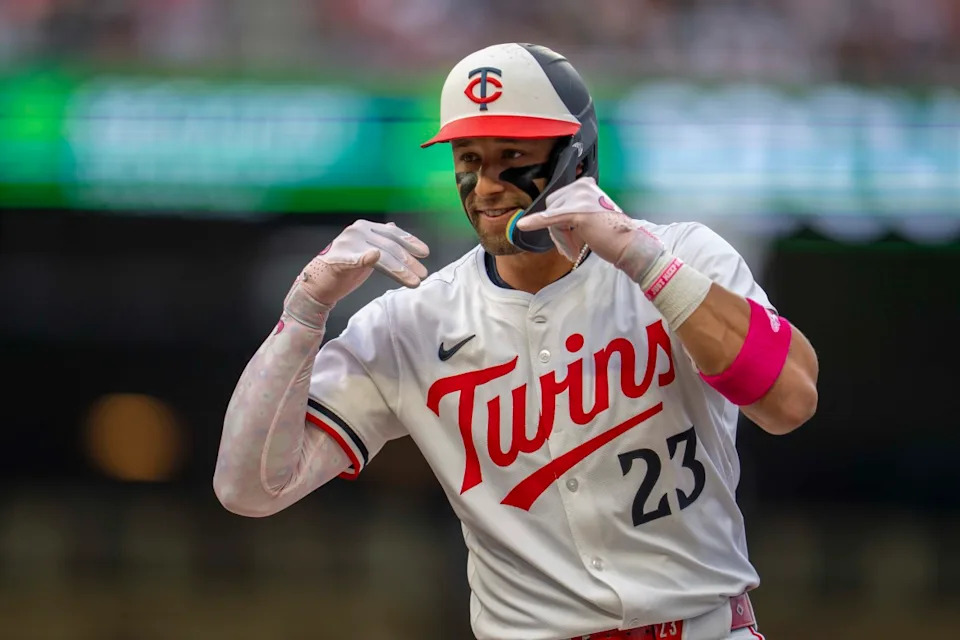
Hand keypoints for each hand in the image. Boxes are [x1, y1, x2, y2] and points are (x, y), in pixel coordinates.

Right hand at [296, 220, 429, 305]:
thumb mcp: (365, 249)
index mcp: (365, 227)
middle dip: (409, 262)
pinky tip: (374, 256)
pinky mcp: (340, 258)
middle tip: (423, 274)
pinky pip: (356, 259)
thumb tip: (394, 227)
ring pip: (381, 256)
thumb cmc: (344, 268)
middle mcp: (358, 231)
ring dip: (400, 270)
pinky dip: (365, 257)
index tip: (425, 253)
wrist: (318, 283)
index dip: (410, 242)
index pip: (393, 233)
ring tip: (414, 281)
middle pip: (390, 247)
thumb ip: (379, 239)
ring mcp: (348, 244)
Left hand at [516, 177, 664, 280]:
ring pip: (552, 216)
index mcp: (584, 184)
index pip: (558, 201)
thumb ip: (572, 212)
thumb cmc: (611, 234)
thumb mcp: (590, 215)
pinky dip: (536, 222)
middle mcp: (582, 186)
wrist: (629, 245)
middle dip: (558, 230)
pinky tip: (523, 225)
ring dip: (560, 237)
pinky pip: (551, 218)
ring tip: (573, 250)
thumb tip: (551, 219)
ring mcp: (580, 198)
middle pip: (552, 207)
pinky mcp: (577, 212)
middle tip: (570, 249)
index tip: (571, 239)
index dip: (559, 222)